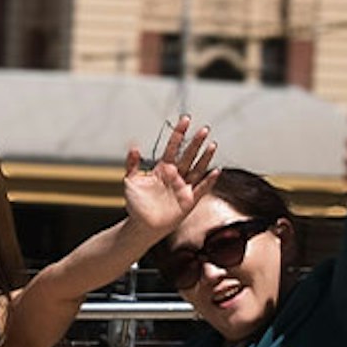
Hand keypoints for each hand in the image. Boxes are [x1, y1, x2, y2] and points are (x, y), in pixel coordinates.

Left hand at [120, 116, 219, 234]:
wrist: (142, 226)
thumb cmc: (136, 204)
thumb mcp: (130, 181)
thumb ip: (132, 164)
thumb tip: (134, 146)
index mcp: (162, 169)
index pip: (173, 147)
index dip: (179, 134)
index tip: (185, 119)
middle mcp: (175, 176)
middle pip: (188, 156)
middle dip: (196, 142)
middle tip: (204, 129)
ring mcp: (183, 187)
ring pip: (197, 169)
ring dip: (205, 158)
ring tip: (212, 145)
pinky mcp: (189, 201)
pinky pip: (201, 189)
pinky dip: (209, 181)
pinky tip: (216, 171)